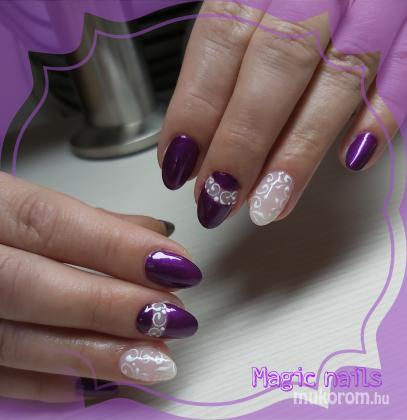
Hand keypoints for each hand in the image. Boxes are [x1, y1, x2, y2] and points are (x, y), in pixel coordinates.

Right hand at [0, 172, 200, 401]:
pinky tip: (95, 384)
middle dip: (110, 306)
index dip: (118, 246)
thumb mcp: (22, 201)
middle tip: (172, 319)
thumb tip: (156, 234)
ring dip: (90, 355)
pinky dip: (44, 384)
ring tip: (152, 360)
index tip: (178, 265)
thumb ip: (89, 220)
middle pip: (32, 287)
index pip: (52, 223)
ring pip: (11, 342)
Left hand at [158, 0, 405, 227]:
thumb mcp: (243, 0)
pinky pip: (405, 68)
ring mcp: (374, 0)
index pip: (220, 40)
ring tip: (270, 204)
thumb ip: (219, 57)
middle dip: (243, 142)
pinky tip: (352, 160)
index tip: (178, 166)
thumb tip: (193, 143)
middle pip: (276, 63)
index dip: (196, 109)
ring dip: (301, 150)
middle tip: (218, 198)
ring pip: (339, 76)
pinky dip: (385, 115)